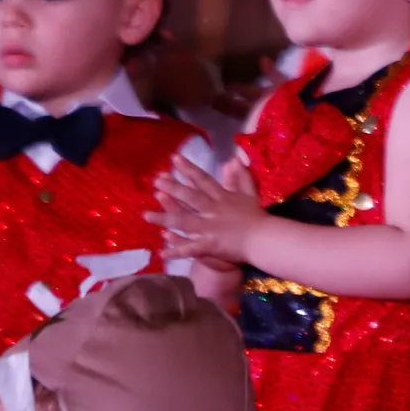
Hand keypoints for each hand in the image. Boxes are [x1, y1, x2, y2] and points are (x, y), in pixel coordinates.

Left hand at [148, 156, 269, 264]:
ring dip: (164, 219)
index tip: (174, 158)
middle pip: (190, 197)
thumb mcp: (250, 194)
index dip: (188, 169)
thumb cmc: (257, 217)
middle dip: (172, 188)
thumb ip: (241, 177)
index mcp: (221, 197)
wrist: (264, 239)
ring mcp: (210, 228)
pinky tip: (161, 252)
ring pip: (183, 221)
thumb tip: (234, 159)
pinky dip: (176, 251)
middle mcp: (212, 210)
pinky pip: (190, 248)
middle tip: (156, 181)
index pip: (202, 180)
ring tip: (145, 215)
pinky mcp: (210, 244)